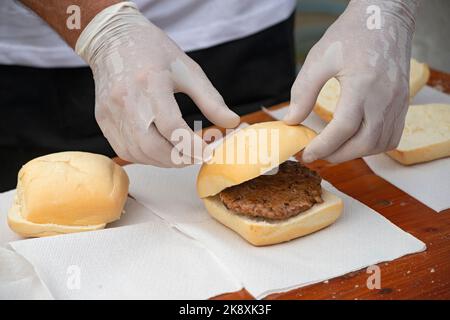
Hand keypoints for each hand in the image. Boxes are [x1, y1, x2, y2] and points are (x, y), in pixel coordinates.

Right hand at [76, 2, 239, 165]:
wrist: (113, 39)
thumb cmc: (154, 52)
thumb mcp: (187, 69)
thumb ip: (210, 99)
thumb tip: (232, 122)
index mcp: (150, 82)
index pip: (171, 126)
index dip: (191, 145)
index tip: (207, 152)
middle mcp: (127, 100)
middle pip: (152, 145)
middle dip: (178, 158)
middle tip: (196, 156)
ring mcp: (111, 112)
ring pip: (138, 152)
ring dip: (163, 161)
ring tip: (180, 154)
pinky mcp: (103, 119)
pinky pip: (124, 149)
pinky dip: (145, 157)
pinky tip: (159, 151)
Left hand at [284, 0, 418, 162]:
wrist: (385, 18)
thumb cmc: (351, 34)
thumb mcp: (319, 58)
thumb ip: (303, 91)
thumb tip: (292, 120)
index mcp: (363, 84)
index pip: (344, 127)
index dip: (324, 146)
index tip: (307, 154)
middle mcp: (385, 96)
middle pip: (364, 142)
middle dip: (338, 155)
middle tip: (318, 154)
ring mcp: (398, 101)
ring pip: (380, 144)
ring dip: (355, 153)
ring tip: (334, 148)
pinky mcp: (403, 103)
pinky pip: (392, 136)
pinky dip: (373, 146)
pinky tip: (355, 140)